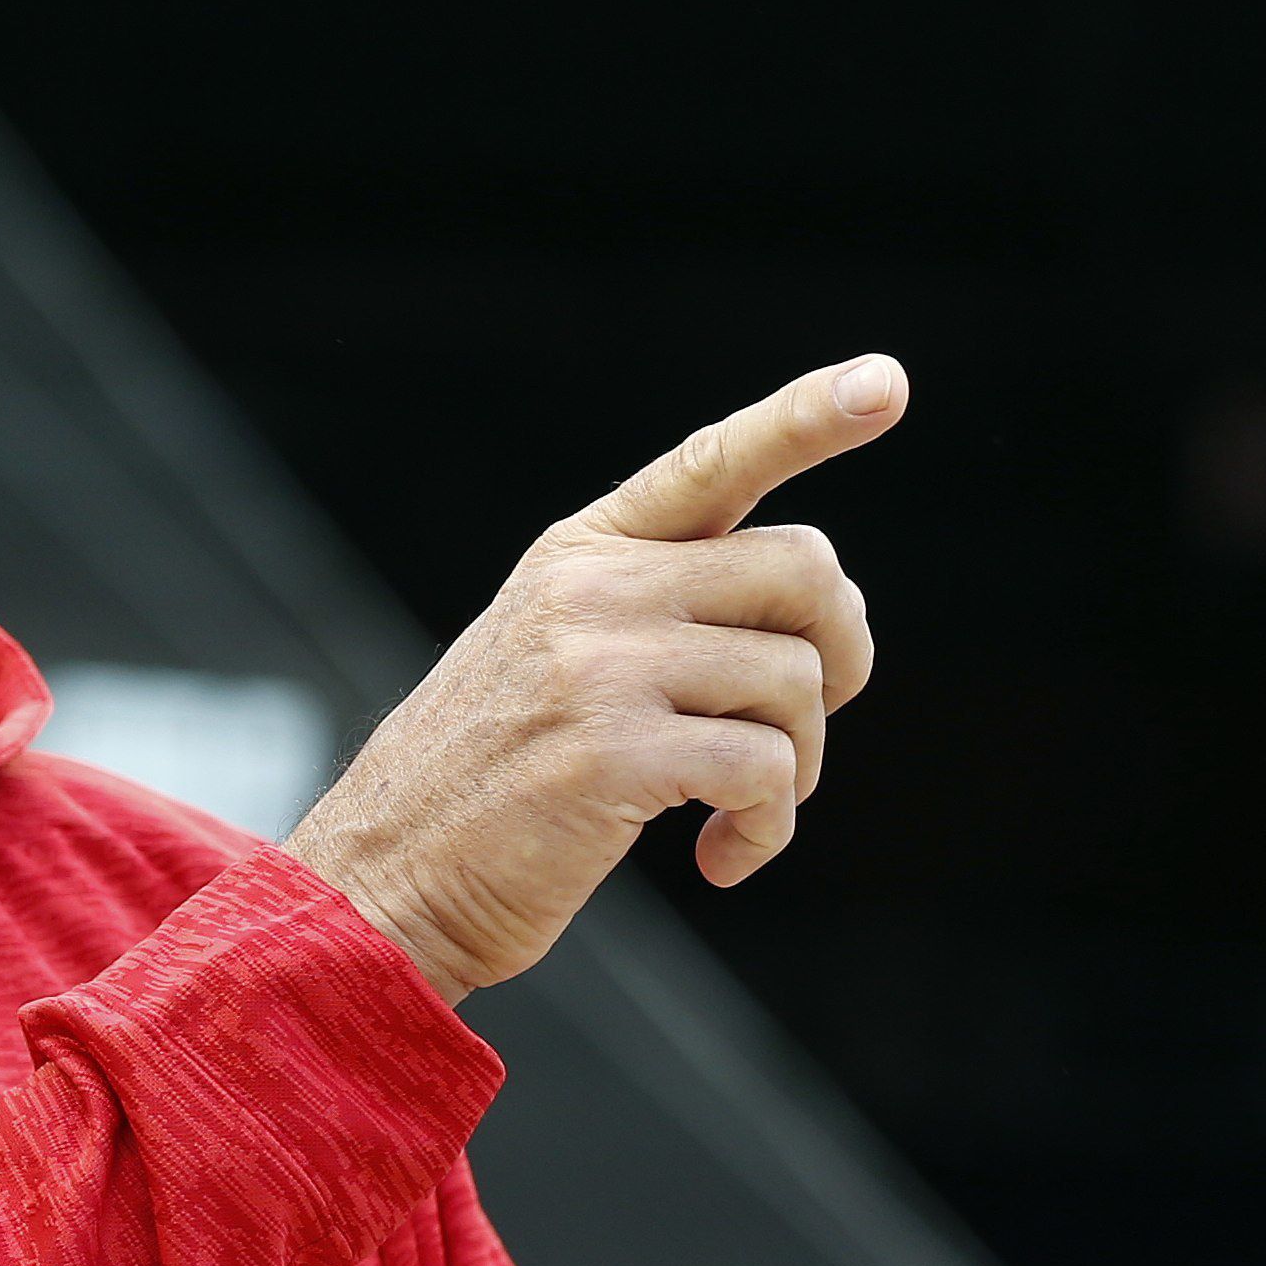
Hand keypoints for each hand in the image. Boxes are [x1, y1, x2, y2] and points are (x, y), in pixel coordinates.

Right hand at [289, 355, 892, 999]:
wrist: (382, 882)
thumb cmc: (488, 785)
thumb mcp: (553, 656)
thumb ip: (661, 610)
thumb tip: (820, 619)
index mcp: (579, 553)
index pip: (712, 462)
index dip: (806, 417)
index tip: (884, 383)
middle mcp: (591, 589)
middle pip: (803, 570)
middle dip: (841, 654)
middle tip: (807, 723)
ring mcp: (598, 665)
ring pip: (797, 681)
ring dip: (796, 768)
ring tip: (734, 815)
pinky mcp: (614, 753)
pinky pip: (767, 772)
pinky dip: (766, 831)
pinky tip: (719, 861)